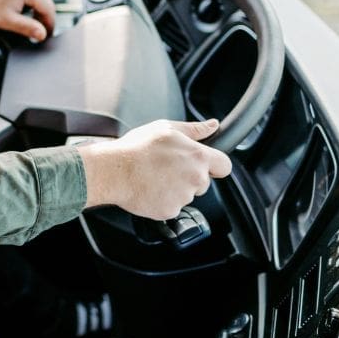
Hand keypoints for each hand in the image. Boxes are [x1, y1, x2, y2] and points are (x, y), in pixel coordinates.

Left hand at [0, 0, 55, 41]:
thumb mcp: (7, 20)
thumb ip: (27, 28)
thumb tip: (42, 35)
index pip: (49, 9)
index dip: (49, 25)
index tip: (45, 36)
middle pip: (46, 2)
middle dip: (42, 17)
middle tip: (34, 31)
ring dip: (38, 8)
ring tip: (26, 19)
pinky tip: (24, 7)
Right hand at [77, 119, 231, 219]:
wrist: (114, 170)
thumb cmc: (136, 148)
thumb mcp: (165, 129)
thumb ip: (194, 129)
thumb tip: (212, 126)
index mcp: (197, 156)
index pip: (224, 165)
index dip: (215, 164)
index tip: (206, 164)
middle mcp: (195, 178)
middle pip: (203, 182)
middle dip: (190, 177)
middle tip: (167, 168)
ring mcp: (183, 197)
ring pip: (187, 195)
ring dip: (175, 188)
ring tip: (154, 177)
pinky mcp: (170, 211)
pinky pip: (172, 206)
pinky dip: (162, 200)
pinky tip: (150, 188)